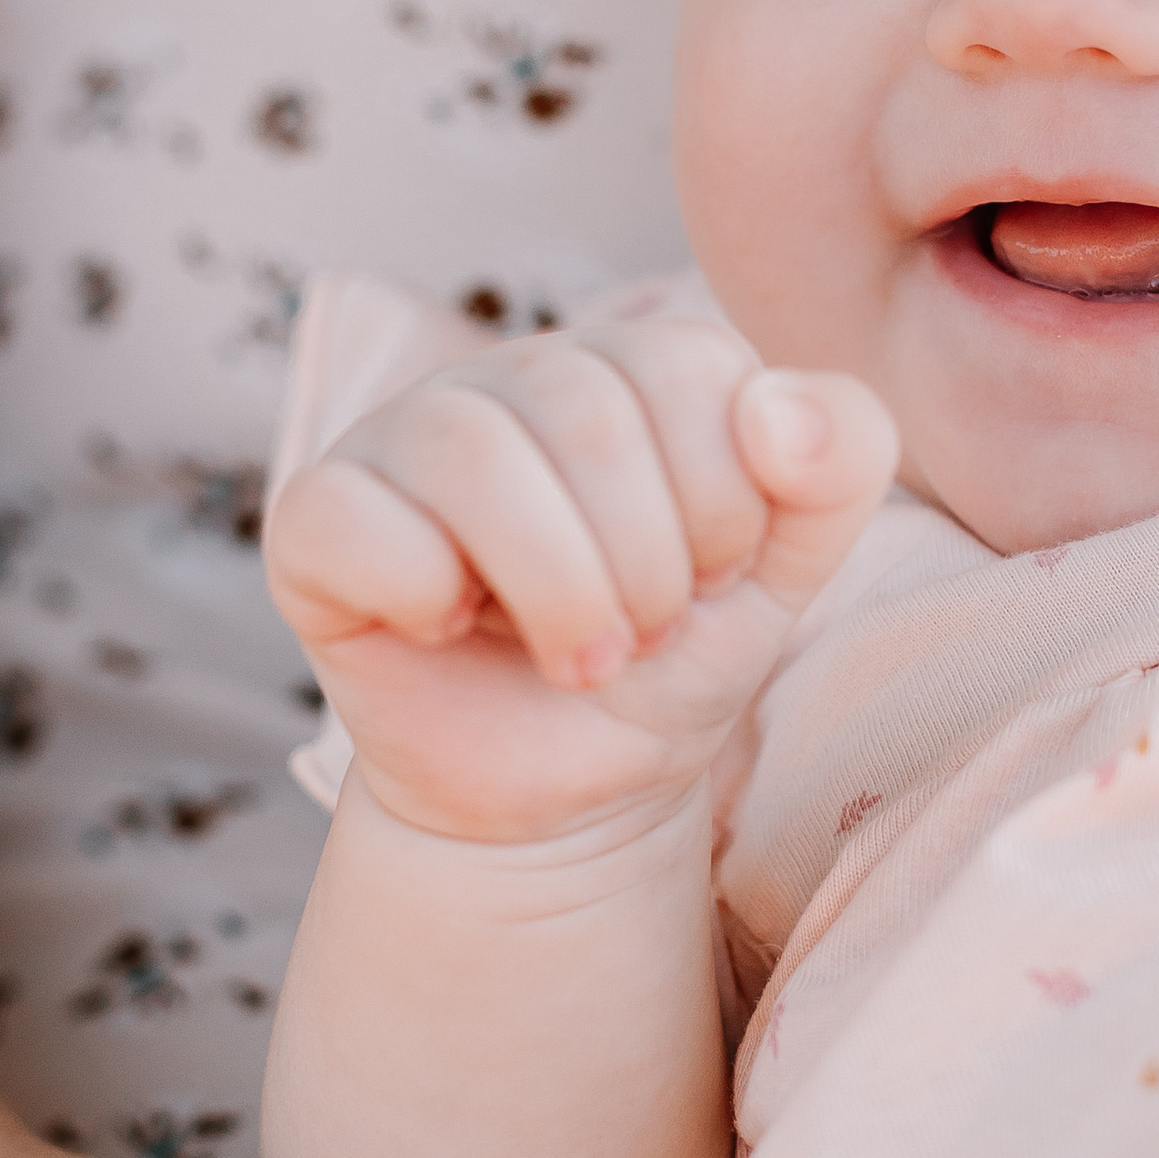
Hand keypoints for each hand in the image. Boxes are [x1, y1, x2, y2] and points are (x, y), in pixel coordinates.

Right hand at [266, 314, 899, 846]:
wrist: (573, 792)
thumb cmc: (668, 662)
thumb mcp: (785, 572)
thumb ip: (840, 465)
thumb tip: (776, 408)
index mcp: (625, 365)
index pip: (687, 365)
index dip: (722, 503)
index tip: (708, 583)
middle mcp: (508, 378)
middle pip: (584, 406)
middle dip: (646, 562)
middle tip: (642, 639)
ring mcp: (402, 439)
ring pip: (471, 449)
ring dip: (556, 589)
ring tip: (580, 658)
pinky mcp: (318, 520)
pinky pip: (354, 515)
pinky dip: (424, 592)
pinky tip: (450, 629)